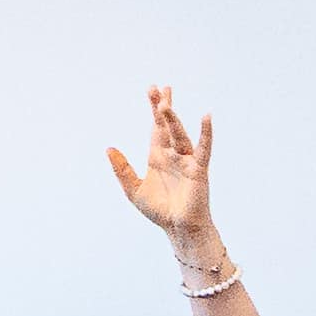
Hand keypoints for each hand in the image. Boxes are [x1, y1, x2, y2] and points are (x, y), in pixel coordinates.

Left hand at [107, 86, 221, 254]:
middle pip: (167, 126)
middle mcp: (173, 154)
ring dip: (172, 120)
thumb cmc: (160, 210)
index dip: (154, 109)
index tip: (153, 89)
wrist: (177, 228)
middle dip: (163, 107)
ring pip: (179, 135)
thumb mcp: (133, 189)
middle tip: (159, 87)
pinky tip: (206, 117)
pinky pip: (203, 148)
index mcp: (158, 156)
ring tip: (165, 104)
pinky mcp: (198, 169)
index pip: (156, 127)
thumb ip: (122, 169)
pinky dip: (206, 133)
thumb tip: (108, 148)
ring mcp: (186, 160)